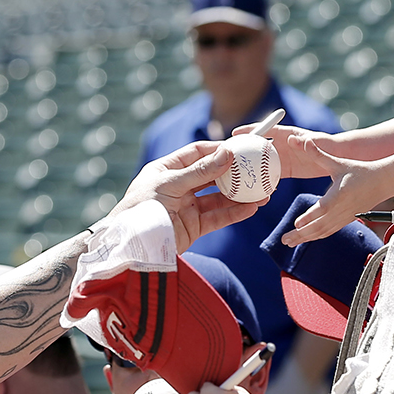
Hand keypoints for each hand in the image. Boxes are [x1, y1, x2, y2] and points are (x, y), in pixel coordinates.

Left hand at [112, 142, 259, 252]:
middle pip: (211, 175)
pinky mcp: (193, 227)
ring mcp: (186, 207)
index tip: (240, 147)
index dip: (217, 150)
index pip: (196, 154)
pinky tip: (251, 208)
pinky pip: (217, 218)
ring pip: (218, 198)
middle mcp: (178, 187)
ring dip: (239, 196)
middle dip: (234, 174)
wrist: (131, 245)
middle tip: (257, 169)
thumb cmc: (141, 208)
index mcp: (166, 170)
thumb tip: (226, 154)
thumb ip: (200, 171)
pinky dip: (234, 213)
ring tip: (262, 193)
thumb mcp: (170, 184)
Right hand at [234, 125, 332, 180]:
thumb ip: (305, 142)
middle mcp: (281, 145)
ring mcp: (282, 158)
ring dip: (250, 167)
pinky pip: (270, 175)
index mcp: (287, 134)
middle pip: (257, 146)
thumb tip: (291, 139)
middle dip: (243, 149)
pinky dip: (262, 181)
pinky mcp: (286, 170)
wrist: (338, 159)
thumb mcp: (318, 143)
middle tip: (228, 156)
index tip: (235, 134)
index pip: (264, 130)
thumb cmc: (329, 146)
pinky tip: (255, 190)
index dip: (249, 131)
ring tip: (235, 175)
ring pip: (261, 162)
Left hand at [280, 140, 391, 244]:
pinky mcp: (346, 220)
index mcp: (339, 194)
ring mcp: (345, 217)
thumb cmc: (359, 170)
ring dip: (306, 238)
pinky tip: (305, 239)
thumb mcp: (337, 162)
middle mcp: (342, 208)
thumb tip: (305, 141)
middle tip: (284, 240)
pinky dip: (316, 236)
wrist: (382, 182)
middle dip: (301, 234)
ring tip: (289, 242)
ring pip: (323, 231)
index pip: (323, 208)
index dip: (310, 217)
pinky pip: (329, 231)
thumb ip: (318, 154)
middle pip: (320, 225)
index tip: (297, 223)